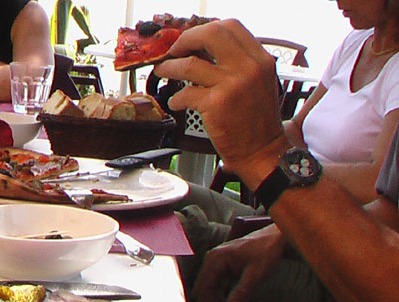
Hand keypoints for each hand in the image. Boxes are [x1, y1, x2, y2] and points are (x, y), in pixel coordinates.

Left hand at [154, 19, 287, 186]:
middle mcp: (247, 68)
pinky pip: (186, 93)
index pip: (230, 26)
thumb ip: (237, 64)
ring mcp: (231, 85)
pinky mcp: (216, 104)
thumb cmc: (256, 120)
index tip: (191, 40)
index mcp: (259, 59)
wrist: (262, 150)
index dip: (205, 30)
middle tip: (174, 51)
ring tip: (163, 72)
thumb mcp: (257, 82)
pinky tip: (176, 102)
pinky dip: (175, 98)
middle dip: (186, 40)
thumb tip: (202, 51)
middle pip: (210, 35)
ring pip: (189, 64)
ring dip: (170, 68)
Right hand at [193, 226, 284, 301]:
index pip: (204, 289)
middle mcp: (211, 261)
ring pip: (208, 292)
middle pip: (203, 292)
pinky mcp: (221, 270)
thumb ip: (243, 292)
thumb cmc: (267, 251)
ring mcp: (215, 265)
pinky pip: (215, 289)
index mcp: (215, 259)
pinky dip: (221, 301)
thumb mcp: (257, 273)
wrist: (276, 238)